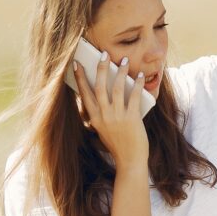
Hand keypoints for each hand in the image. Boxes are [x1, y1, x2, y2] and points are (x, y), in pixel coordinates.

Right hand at [73, 51, 148, 167]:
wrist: (129, 161)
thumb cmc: (118, 145)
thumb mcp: (104, 129)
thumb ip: (102, 114)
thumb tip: (107, 93)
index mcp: (94, 118)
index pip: (84, 94)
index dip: (80, 78)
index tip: (76, 64)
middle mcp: (103, 116)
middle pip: (99, 86)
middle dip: (101, 68)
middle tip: (103, 54)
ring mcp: (117, 117)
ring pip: (116, 88)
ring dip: (120, 72)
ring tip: (123, 61)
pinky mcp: (131, 118)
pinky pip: (134, 96)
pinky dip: (137, 84)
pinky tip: (140, 75)